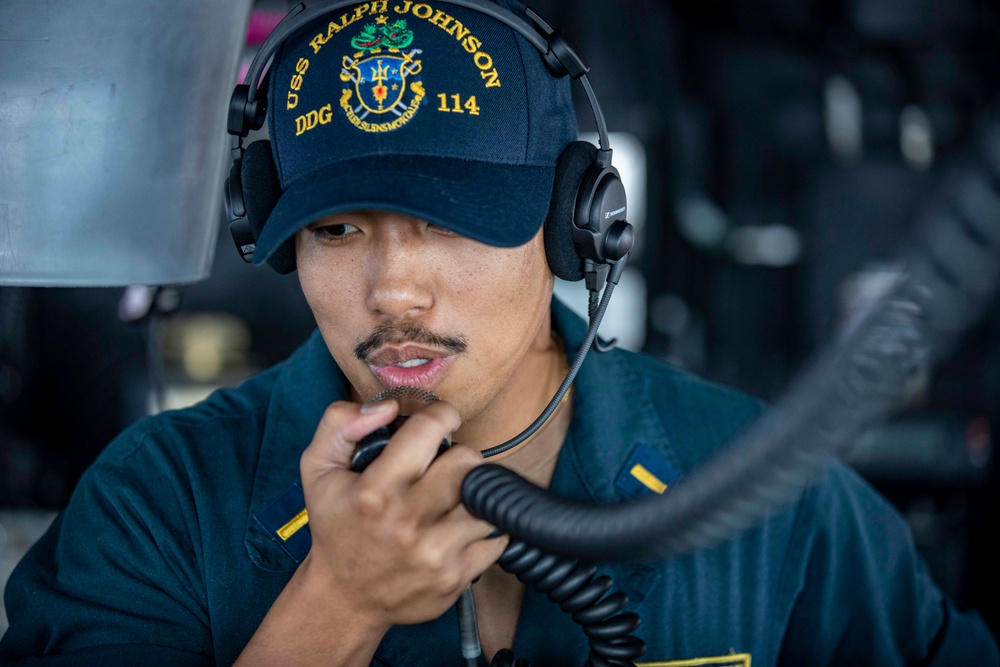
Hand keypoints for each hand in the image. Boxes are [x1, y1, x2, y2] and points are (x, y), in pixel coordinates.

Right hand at [298, 398, 506, 632]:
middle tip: (442, 467)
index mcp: (375, 491)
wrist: (344, 598)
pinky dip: (482, 527)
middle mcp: (407, 521)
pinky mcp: (457, 576)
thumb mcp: (317, 469)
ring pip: (486, 497)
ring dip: (472, 492)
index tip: (441, 422)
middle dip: (457, 456)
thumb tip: (387, 407)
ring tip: (450, 497)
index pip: (431, 429)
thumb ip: (340, 424)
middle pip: (468, 461)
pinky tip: (458, 527)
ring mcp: (436, 552)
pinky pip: (496, 535)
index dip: (441, 415)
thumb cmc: (336, 527)